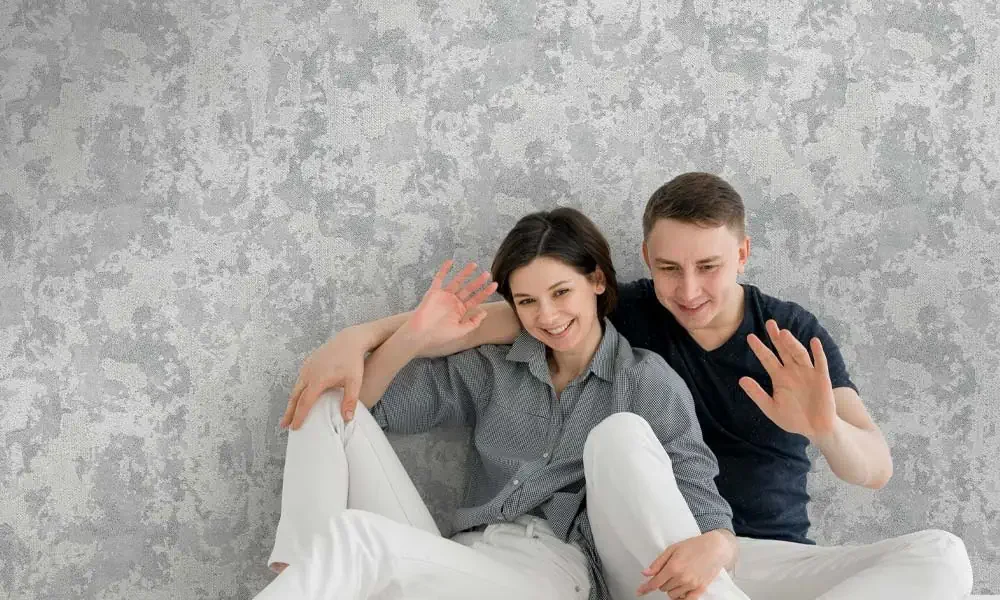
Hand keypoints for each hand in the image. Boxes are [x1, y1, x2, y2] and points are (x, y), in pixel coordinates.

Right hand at [280, 328, 366, 429]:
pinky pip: (300, 380)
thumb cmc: (353, 361)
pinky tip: (298, 398)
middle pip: (295, 397)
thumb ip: (350, 400)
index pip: (305, 402)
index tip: (295, 428)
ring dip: (292, 402)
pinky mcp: (308, 362)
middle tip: (284, 425)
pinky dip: (297, 392)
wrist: (350, 340)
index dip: (299, 416)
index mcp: (318, 380)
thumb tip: (347, 419)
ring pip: (296, 388)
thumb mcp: (355, 381)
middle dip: (289, 412)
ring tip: (289, 414)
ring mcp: (307, 367)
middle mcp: (309, 373)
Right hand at [401, 259, 496, 351]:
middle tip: (487, 274)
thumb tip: (484, 312)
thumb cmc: (439, 335)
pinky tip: (450, 262)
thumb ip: (473, 322)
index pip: (475, 300)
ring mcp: (444, 296)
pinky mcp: (434, 292)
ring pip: (457, 281)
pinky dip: (444, 270)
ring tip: (474, 264)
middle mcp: (453, 302)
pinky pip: (439, 278)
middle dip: (478, 281)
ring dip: (465, 273)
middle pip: (469, 289)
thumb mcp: (461, 331)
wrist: (421, 333)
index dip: (485, 292)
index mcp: (460, 311)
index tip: (494, 285)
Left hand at [637, 531, 732, 598]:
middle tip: (669, 571)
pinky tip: (681, 589)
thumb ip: (658, 563)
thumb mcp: (672, 549)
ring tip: (678, 577)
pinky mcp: (701, 589)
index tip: (639, 592)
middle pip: (663, 588)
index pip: (655, 582)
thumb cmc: (693, 546)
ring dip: (671, 589)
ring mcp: (692, 585)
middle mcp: (682, 578)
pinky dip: (681, 596)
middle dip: (662, 582)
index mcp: (673, 567)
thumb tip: (645, 573)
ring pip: (673, 595)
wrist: (715, 548)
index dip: (645, 588)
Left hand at [739, 319, 836, 439]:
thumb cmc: (793, 418)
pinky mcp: (822, 378)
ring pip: (799, 354)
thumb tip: (741, 380)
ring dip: (792, 343)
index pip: (767, 358)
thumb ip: (757, 394)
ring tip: (784, 333)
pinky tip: (814, 342)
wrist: (816, 429)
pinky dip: (818, 352)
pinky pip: (820, 363)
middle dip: (776, 337)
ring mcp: (808, 373)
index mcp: (779, 377)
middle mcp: (792, 371)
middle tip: (769, 323)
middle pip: (783, 350)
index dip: (760, 348)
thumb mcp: (771, 408)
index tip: (750, 337)